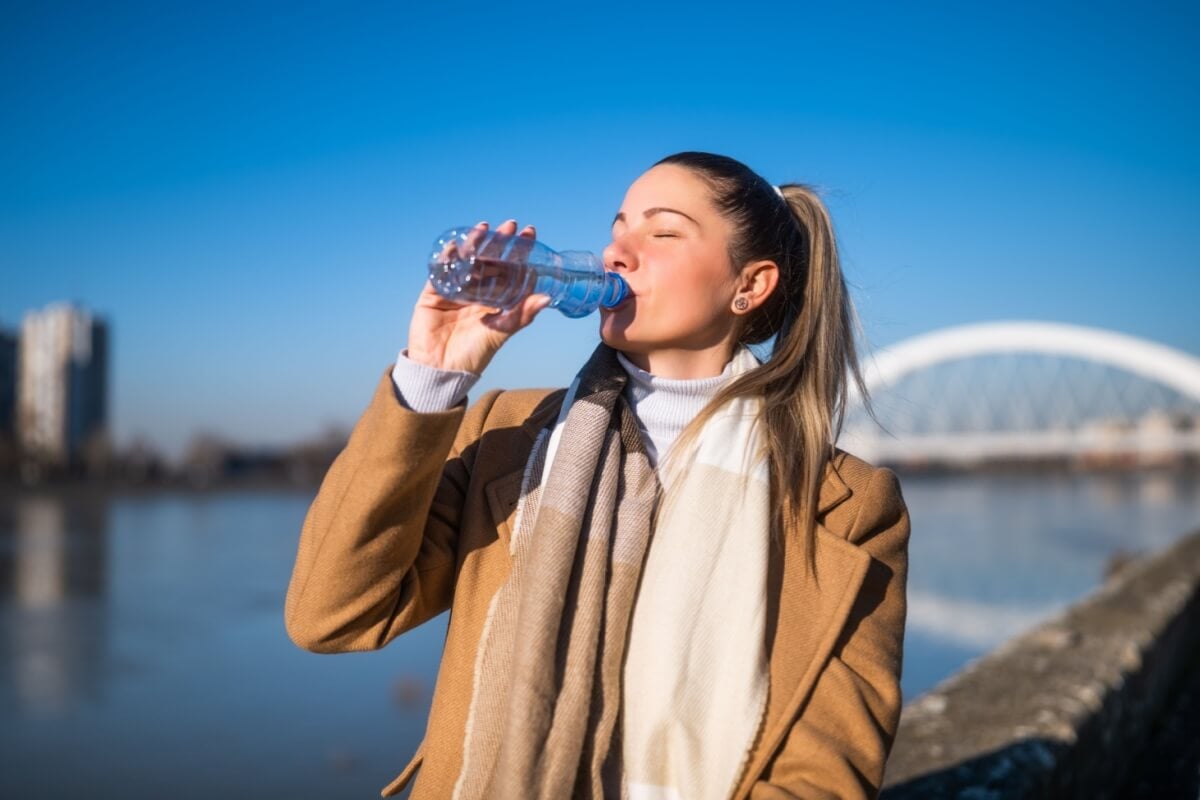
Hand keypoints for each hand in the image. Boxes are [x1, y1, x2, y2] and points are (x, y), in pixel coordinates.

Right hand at [407, 219, 551, 373]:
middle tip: (510, 226)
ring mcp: (456, 290)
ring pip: (468, 261)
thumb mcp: (500, 333)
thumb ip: (520, 315)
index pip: (510, 270)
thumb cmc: (472, 356)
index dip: (520, 254)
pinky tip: (456, 245)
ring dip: (476, 244)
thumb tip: (546, 297)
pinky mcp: (434, 293)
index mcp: (496, 300)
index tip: (530, 236)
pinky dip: (448, 258)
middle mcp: (477, 292)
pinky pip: (441, 271)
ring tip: (485, 228)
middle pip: (490, 261)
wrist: (439, 371)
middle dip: (500, 243)